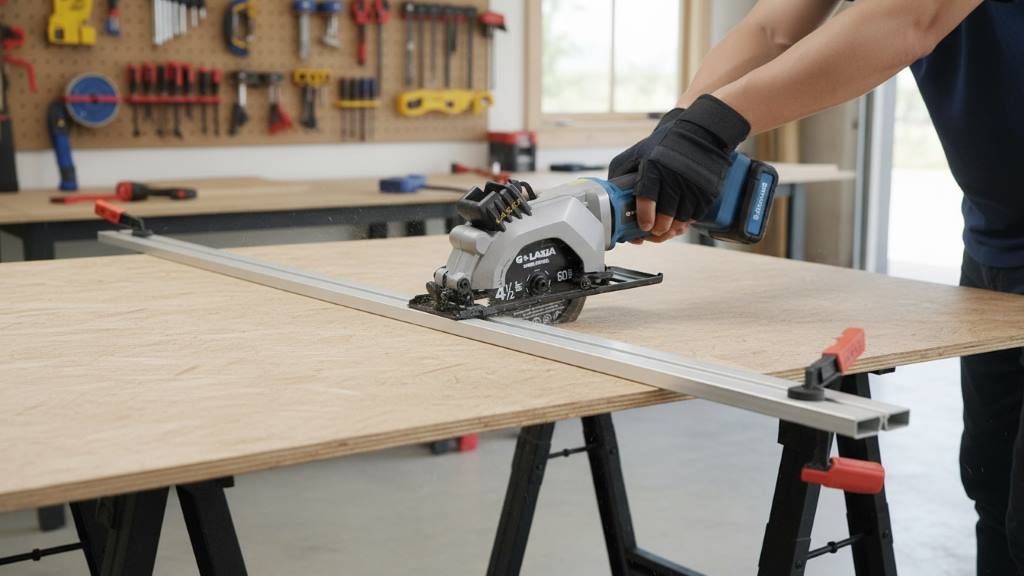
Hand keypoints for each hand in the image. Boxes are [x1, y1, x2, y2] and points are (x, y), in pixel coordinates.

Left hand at [609, 95, 750, 242]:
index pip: (646, 199)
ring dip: (672, 229)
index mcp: (653, 166)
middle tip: (654, 231)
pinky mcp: (707, 192)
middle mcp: (674, 176)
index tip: (644, 226)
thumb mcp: (636, 154)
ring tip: (666, 228)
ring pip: (680, 221)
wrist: (700, 133)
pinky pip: (694, 217)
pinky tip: (679, 217)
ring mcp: (693, 185)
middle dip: (657, 229)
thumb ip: (620, 176)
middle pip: (665, 216)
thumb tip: (612, 202)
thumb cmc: (664, 146)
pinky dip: (686, 222)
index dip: (644, 218)